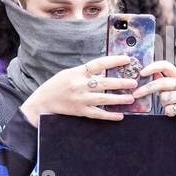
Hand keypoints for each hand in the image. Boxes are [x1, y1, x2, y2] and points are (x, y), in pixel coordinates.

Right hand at [19, 55, 138, 125]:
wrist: (40, 103)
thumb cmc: (55, 86)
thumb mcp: (68, 74)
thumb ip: (85, 73)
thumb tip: (105, 72)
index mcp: (76, 73)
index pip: (99, 64)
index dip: (114, 61)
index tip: (127, 60)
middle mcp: (78, 85)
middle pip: (104, 83)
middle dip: (121, 83)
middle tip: (134, 83)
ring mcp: (79, 100)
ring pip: (103, 99)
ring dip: (119, 99)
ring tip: (131, 98)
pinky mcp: (78, 112)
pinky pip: (97, 114)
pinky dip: (109, 116)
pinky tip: (120, 116)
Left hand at [131, 61, 175, 117]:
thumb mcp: (170, 87)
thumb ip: (160, 80)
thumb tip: (144, 75)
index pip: (166, 66)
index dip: (153, 67)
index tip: (142, 73)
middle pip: (162, 82)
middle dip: (147, 88)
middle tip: (136, 94)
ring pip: (165, 97)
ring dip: (162, 103)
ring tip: (168, 104)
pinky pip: (169, 109)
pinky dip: (168, 111)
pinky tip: (172, 111)